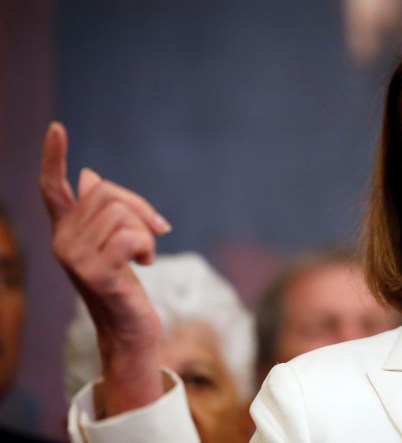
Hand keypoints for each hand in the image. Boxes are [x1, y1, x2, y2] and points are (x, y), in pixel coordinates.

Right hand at [40, 122, 170, 415]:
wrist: (130, 327)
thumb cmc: (125, 283)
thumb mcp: (115, 243)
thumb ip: (104, 212)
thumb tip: (89, 175)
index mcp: (66, 230)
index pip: (53, 188)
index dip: (54, 157)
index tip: (57, 127)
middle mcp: (62, 241)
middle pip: (107, 194)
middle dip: (140, 209)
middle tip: (152, 233)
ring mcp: (74, 258)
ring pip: (121, 214)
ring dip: (146, 232)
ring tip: (143, 255)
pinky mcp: (94, 273)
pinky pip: (131, 236)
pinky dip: (147, 246)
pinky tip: (144, 264)